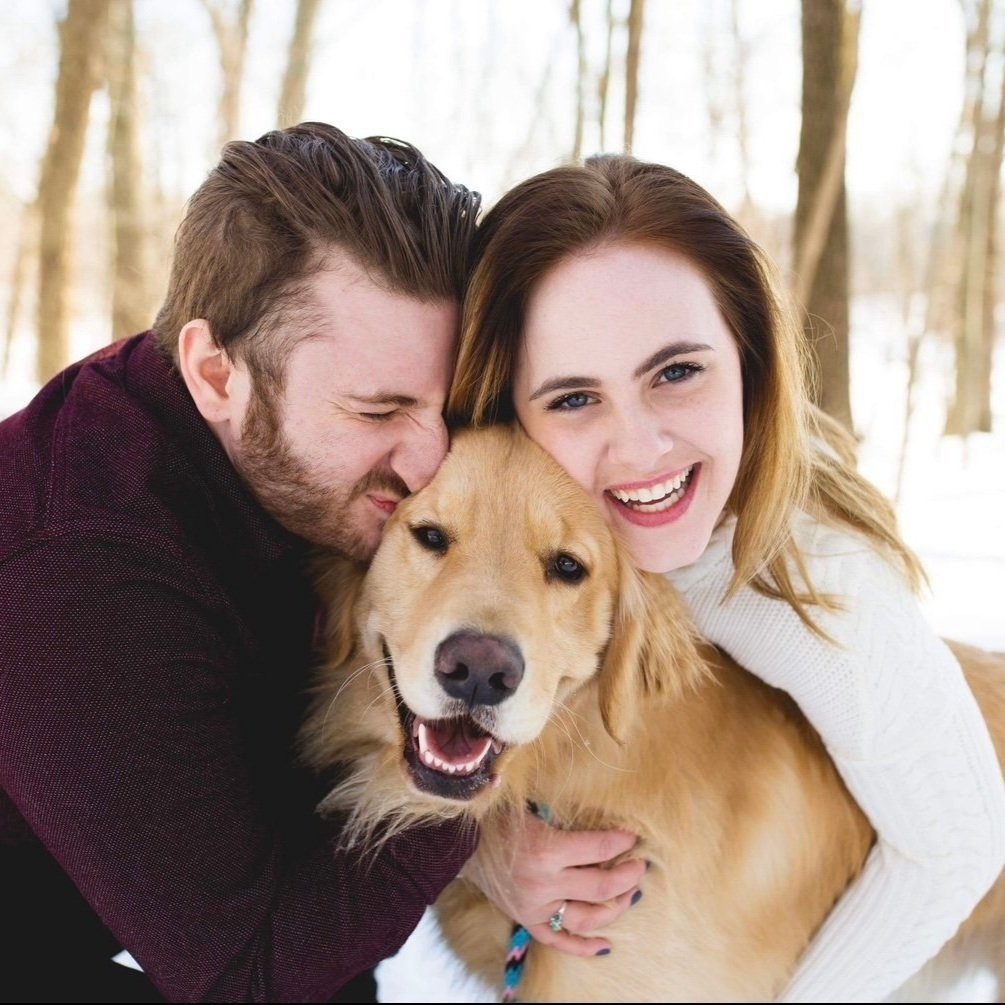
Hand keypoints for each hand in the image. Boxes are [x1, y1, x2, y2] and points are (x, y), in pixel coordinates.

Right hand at [462, 806, 644, 956]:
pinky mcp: (527, 920)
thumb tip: (607, 826)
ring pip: (587, 919)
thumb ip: (568, 821)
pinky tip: (606, 945)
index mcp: (547, 850)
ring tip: (630, 894)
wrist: (461, 842)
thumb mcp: (535, 809)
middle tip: (640, 865)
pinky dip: (584, 947)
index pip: (599, 850)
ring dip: (616, 908)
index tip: (633, 837)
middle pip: (601, 888)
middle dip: (628, 876)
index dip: (621, 842)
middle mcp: (543, 884)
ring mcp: (535, 908)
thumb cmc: (500, 817)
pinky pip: (560, 941)